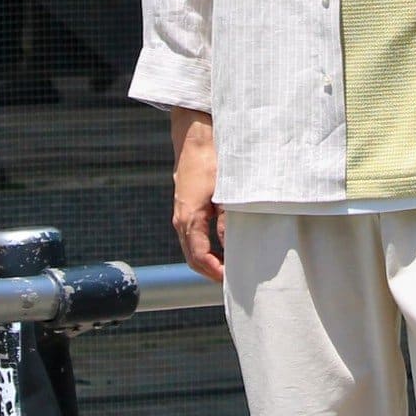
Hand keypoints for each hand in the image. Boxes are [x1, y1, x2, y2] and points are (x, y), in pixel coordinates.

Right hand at [171, 108, 223, 281]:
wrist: (195, 135)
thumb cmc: (211, 159)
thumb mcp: (225, 191)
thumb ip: (228, 220)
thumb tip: (231, 246)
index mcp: (189, 218)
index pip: (199, 257)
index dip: (215, 272)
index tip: (232, 280)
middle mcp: (181, 219)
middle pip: (193, 258)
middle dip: (212, 272)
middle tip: (235, 280)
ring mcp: (182, 213)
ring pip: (193, 247)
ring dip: (210, 260)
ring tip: (232, 267)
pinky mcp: (187, 207)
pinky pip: (194, 236)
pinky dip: (207, 248)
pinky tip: (225, 247)